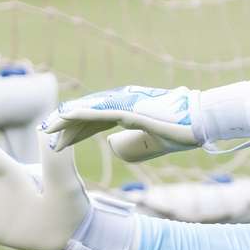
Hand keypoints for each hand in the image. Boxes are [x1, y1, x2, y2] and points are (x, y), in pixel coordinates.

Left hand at [41, 85, 201, 153]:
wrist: (202, 122)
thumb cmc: (183, 132)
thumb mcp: (153, 143)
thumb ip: (134, 144)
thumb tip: (113, 146)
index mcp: (129, 110)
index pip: (96, 121)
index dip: (77, 132)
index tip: (60, 142)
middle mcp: (124, 103)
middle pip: (88, 116)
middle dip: (66, 128)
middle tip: (46, 138)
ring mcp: (126, 103)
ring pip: (88, 111)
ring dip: (66, 120)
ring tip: (47, 129)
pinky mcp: (129, 109)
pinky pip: (98, 112)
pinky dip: (79, 114)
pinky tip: (63, 117)